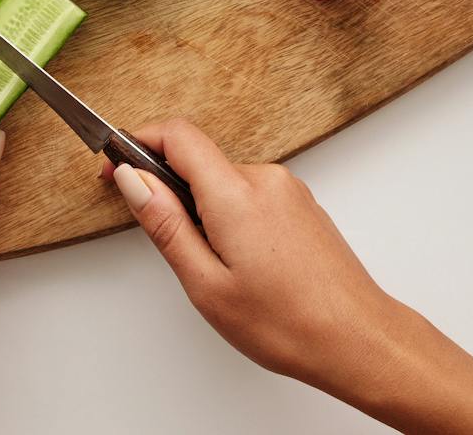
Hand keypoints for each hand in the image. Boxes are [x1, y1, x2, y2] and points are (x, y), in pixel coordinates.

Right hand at [109, 121, 472, 434]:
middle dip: (168, 187)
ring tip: (211, 267)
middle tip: (158, 233)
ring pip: (224, 180)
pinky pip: (250, 194)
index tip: (114, 165)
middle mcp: (265, 179)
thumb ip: (165, 224)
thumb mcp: (206, 283)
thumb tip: (134, 181)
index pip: (176, 134)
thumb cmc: (289, 323)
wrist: (358, 338)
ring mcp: (288, 190)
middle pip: (199, 158)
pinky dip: (230, 215)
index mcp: (236, 194)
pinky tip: (239, 262)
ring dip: (202, 207)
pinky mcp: (301, 205)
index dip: (136, 142)